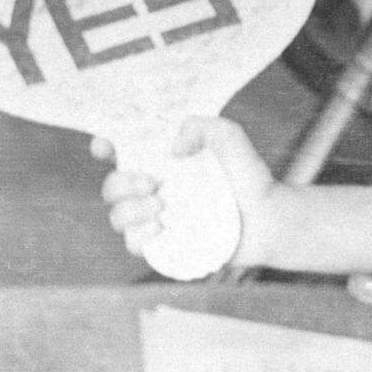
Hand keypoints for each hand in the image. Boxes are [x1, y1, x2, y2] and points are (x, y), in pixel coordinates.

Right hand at [94, 116, 282, 266]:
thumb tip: (173, 147)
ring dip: (129, 211)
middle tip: (152, 183)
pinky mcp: (164, 245)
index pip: (120, 151)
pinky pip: (134, 245)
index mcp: (160, 161)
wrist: (267, 216)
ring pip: (117, 216)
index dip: (103, 146)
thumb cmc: (247, 175)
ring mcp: (156, 218)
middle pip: (111, 187)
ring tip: (160, 206)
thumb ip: (204, 127)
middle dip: (120, 183)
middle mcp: (152, 189)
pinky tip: (159, 228)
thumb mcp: (229, 138)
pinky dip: (139, 237)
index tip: (105, 146)